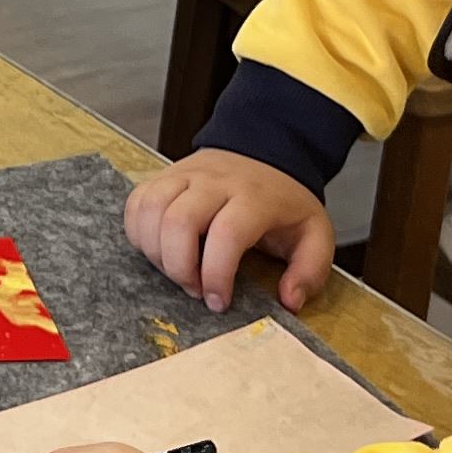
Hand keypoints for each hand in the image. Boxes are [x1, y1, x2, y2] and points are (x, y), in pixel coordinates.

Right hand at [125, 150, 335, 314]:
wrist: (266, 150)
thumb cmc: (284, 201)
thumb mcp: (315, 234)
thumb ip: (309, 271)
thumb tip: (289, 301)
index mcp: (254, 198)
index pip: (226, 234)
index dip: (216, 274)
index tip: (219, 301)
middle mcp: (215, 183)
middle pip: (179, 221)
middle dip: (179, 267)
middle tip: (194, 288)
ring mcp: (185, 175)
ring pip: (151, 209)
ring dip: (155, 252)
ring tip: (176, 270)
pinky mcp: (164, 176)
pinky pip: (137, 202)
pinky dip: (138, 232)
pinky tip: (158, 249)